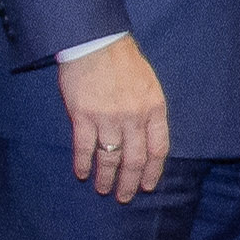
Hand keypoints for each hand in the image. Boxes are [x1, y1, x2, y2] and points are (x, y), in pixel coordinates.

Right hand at [60, 35, 171, 201]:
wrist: (96, 41)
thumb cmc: (124, 61)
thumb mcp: (149, 85)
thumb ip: (149, 111)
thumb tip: (146, 138)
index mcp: (154, 109)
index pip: (158, 149)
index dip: (152, 171)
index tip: (146, 185)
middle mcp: (134, 118)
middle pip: (134, 159)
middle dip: (129, 183)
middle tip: (124, 197)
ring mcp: (108, 118)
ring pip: (109, 158)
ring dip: (106, 178)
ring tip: (103, 190)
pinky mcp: (83, 116)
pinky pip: (84, 148)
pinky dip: (83, 164)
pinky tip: (81, 174)